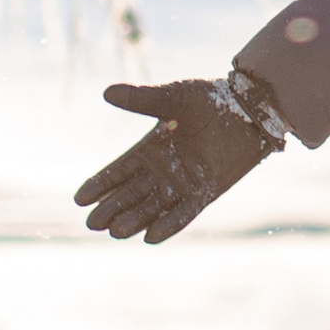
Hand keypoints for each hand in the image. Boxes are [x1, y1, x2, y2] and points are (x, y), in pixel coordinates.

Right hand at [73, 71, 285, 242]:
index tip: (79, 199)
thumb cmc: (211, 98)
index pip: (118, 172)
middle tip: (92, 223)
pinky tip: (150, 237)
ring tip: (115, 231)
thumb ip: (142, 100)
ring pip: (153, 208)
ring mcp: (183, 184)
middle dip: (112, 208)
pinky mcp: (205, 192)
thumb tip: (106, 92)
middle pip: (130, 195)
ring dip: (135, 220)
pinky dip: (169, 225)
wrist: (249, 108)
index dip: (100, 185)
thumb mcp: (173, 98)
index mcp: (150, 150)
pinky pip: (184, 213)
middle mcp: (162, 171)